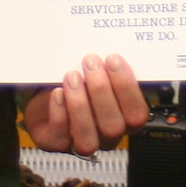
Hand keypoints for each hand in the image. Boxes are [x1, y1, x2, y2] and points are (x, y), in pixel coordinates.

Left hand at [23, 52, 149, 155]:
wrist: (48, 93)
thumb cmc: (81, 80)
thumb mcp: (99, 72)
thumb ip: (110, 67)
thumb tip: (112, 43)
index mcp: (125, 118)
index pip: (137, 113)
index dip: (127, 88)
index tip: (113, 59)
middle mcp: (107, 135)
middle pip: (113, 126)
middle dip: (101, 91)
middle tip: (90, 62)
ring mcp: (82, 142)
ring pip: (88, 139)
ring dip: (80, 105)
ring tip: (72, 76)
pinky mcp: (56, 144)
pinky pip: (60, 138)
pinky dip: (60, 113)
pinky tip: (57, 93)